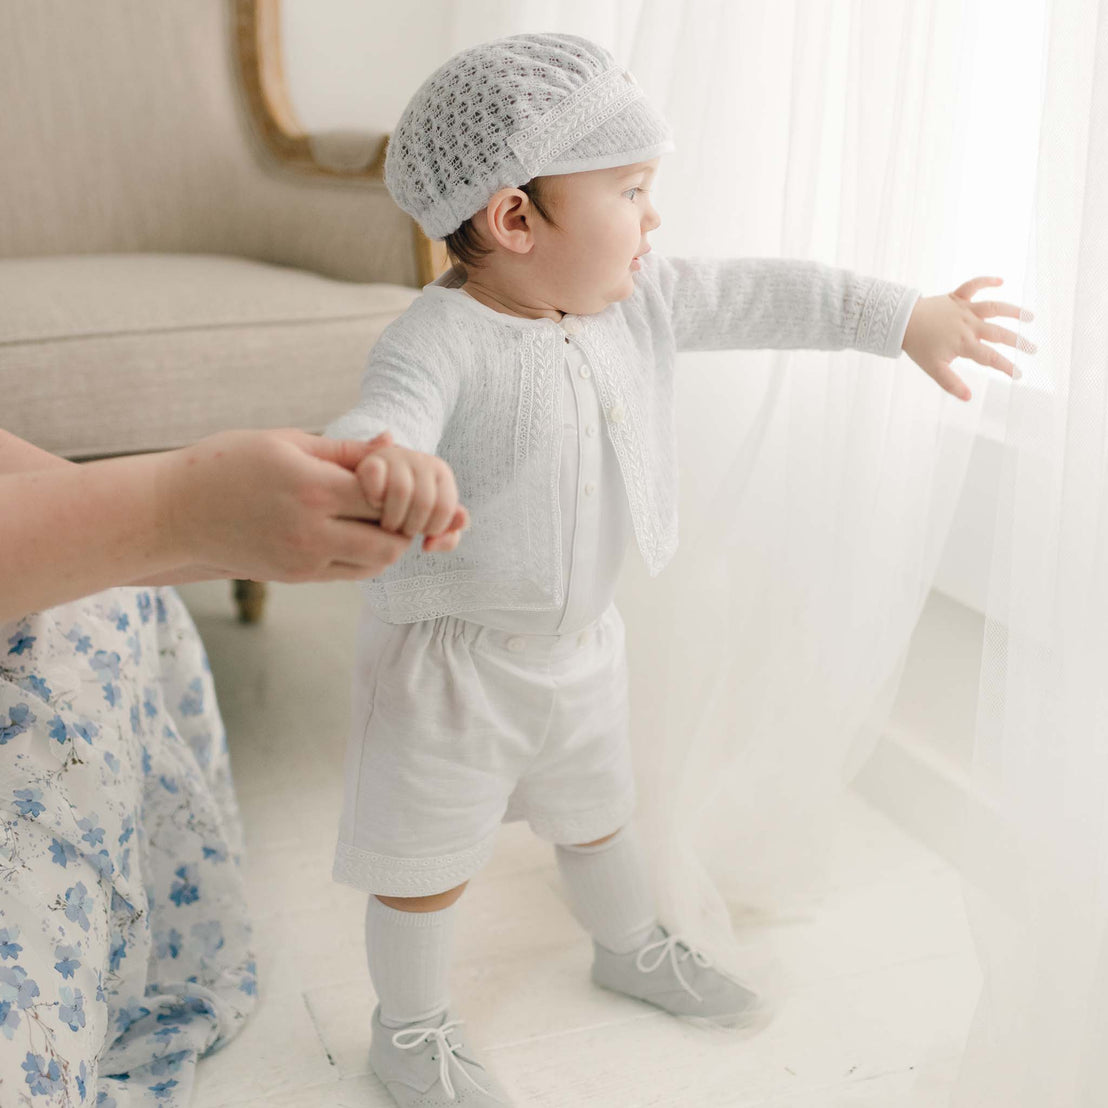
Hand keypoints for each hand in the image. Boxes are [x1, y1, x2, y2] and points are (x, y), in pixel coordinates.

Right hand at [160, 428, 411, 581]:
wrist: (173, 512)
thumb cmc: (228, 464)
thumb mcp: (285, 443)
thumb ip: (344, 449)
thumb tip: (391, 441)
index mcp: (312, 487)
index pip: (386, 494)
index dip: (400, 485)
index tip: (393, 473)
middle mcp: (312, 530)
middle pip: (390, 539)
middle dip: (401, 520)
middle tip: (394, 501)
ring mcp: (304, 559)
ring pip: (376, 563)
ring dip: (387, 543)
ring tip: (374, 517)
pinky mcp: (296, 576)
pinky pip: (351, 573)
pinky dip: (365, 557)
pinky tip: (354, 533)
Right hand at [355, 444, 469, 552]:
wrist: (365, 492)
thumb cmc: (401, 510)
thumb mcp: (428, 520)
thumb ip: (446, 529)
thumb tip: (453, 528)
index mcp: (441, 472)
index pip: (445, 507)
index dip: (433, 527)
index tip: (420, 533)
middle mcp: (422, 460)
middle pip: (424, 501)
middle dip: (411, 526)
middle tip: (401, 531)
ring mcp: (395, 457)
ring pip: (402, 491)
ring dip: (392, 519)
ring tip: (387, 525)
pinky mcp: (371, 461)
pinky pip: (378, 481)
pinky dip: (375, 500)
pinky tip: (373, 505)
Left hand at [901, 276, 1035, 401]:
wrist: (901, 322)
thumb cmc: (918, 346)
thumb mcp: (933, 368)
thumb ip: (951, 383)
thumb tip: (969, 397)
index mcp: (964, 344)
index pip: (991, 357)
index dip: (1007, 367)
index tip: (1019, 375)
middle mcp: (969, 325)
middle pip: (999, 333)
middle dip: (1018, 342)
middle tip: (1033, 348)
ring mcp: (964, 310)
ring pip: (994, 308)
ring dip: (1013, 311)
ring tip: (1030, 316)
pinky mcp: (956, 297)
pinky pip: (973, 285)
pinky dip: (986, 281)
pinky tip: (1001, 280)